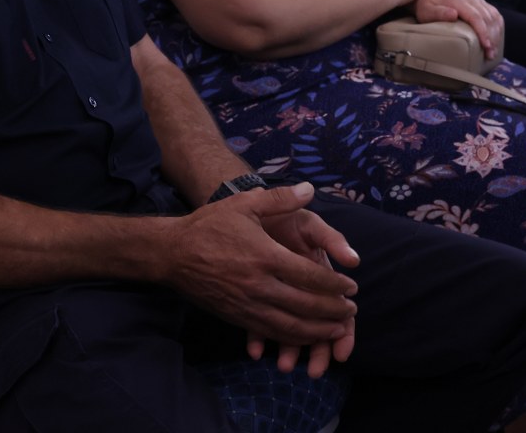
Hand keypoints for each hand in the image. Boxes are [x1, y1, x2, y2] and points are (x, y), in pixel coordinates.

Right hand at [167, 184, 358, 362]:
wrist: (173, 252)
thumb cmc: (210, 225)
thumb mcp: (245, 204)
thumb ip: (280, 198)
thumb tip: (310, 189)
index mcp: (266, 256)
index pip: (310, 276)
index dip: (335, 285)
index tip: (352, 287)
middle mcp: (259, 285)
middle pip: (305, 305)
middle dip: (333, 310)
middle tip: (351, 309)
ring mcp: (247, 304)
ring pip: (289, 325)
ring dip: (317, 330)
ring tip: (337, 329)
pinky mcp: (236, 316)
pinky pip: (269, 332)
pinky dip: (292, 337)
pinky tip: (305, 337)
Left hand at [414, 0, 503, 58]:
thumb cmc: (429, 7)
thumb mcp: (428, 11)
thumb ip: (439, 13)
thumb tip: (453, 14)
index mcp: (458, 1)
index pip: (475, 16)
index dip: (482, 31)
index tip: (486, 45)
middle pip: (487, 18)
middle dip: (491, 38)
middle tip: (490, 55)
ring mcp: (479, 0)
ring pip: (494, 17)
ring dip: (496, 35)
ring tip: (493, 51)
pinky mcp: (483, 4)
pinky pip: (495, 15)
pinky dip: (498, 29)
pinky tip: (496, 41)